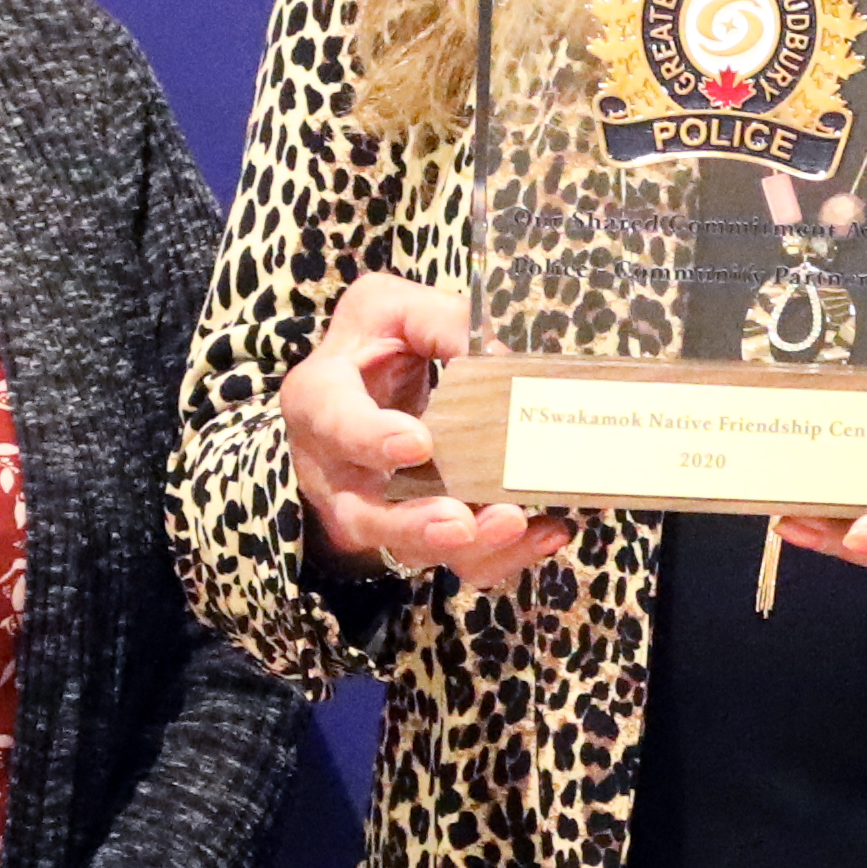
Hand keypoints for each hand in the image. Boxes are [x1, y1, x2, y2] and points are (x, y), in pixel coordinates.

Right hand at [280, 272, 576, 591]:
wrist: (368, 382)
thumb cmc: (377, 341)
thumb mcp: (393, 309)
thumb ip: (439, 321)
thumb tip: (501, 356)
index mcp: (321, 398)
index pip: (334, 421)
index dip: (370, 438)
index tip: (419, 445)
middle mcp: (336, 467)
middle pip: (362, 515)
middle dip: (413, 525)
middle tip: (461, 522)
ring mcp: (373, 508)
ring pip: (410, 548)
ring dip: (467, 547)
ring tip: (515, 524)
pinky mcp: (414, 531)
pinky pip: (454, 558)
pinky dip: (501, 555)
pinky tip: (545, 531)